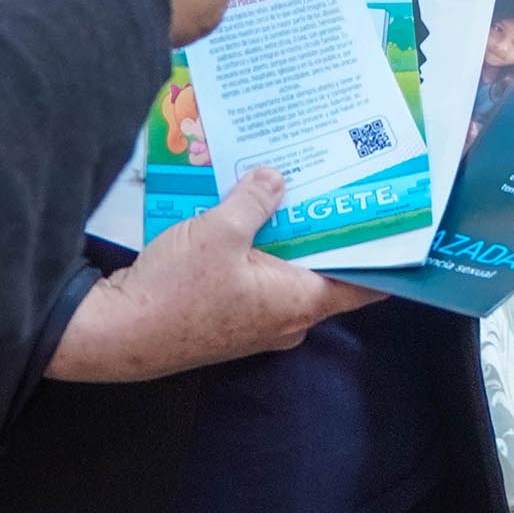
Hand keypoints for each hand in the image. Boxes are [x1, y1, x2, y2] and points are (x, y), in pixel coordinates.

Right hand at [46, 168, 378, 381]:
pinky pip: (259, 280)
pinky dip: (260, 250)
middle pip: (325, 271)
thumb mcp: (220, 231)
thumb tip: (276, 178)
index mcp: (300, 303)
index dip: (384, 254)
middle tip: (336, 184)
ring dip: (288, 237)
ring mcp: (257, 323)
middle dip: (328, 230)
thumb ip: (255, 200)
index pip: (364, 284)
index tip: (397, 220)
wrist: (116, 334)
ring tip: (289, 189)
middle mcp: (287, 320)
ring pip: (288, 273)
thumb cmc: (175, 290)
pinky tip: (246, 216)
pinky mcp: (228, 319)